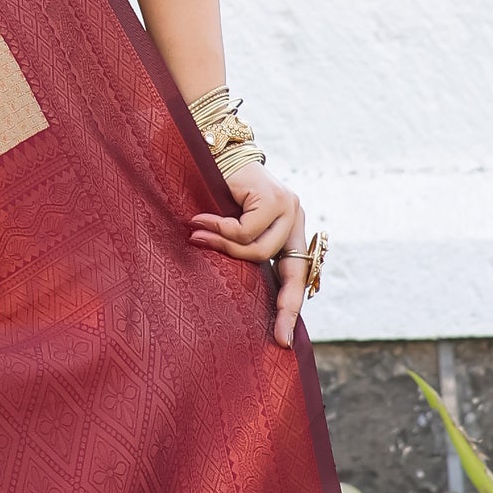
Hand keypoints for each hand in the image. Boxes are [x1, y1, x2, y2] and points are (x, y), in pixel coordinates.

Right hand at [190, 164, 312, 347]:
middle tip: (275, 334)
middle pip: (289, 272)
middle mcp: (295, 219)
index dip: (290, 309)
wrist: (214, 150)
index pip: (296, 276)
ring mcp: (289, 208)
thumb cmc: (217, 193)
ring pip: (258, 251)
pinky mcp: (274, 198)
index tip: (284, 341)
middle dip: (282, 306)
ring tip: (196, 234)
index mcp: (289, 231)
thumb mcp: (232, 228)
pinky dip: (218, 229)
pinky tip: (199, 219)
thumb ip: (241, 250)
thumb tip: (236, 294)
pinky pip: (244, 231)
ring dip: (222, 246)